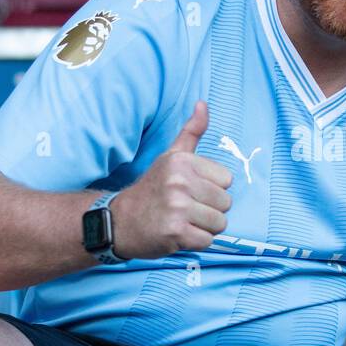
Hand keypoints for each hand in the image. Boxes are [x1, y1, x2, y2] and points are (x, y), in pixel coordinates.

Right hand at [112, 100, 233, 258]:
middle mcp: (180, 182)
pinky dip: (195, 242)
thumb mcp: (170, 156)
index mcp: (182, 161)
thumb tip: (203, 104)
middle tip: (185, 209)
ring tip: (182, 221)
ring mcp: (177, 207)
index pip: (227, 180)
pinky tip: (178, 234)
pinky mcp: (176, 231)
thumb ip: (191, 132)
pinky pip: (207, 241)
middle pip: (226, 203)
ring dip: (203, 227)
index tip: (191, 191)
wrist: (118, 222)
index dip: (212, 189)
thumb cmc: (151, 189)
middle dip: (209, 210)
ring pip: (219, 223)